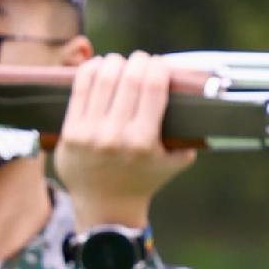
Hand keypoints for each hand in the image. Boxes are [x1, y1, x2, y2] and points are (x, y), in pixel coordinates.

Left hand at [52, 45, 197, 228]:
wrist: (105, 208)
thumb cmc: (144, 180)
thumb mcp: (175, 162)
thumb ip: (189, 136)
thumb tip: (198, 99)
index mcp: (144, 142)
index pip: (153, 86)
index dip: (158, 67)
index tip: (161, 64)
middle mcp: (115, 136)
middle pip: (129, 77)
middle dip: (139, 61)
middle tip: (143, 60)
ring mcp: (90, 133)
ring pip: (103, 77)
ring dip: (116, 62)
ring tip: (122, 63)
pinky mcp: (70, 131)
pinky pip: (80, 88)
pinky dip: (91, 70)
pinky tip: (100, 67)